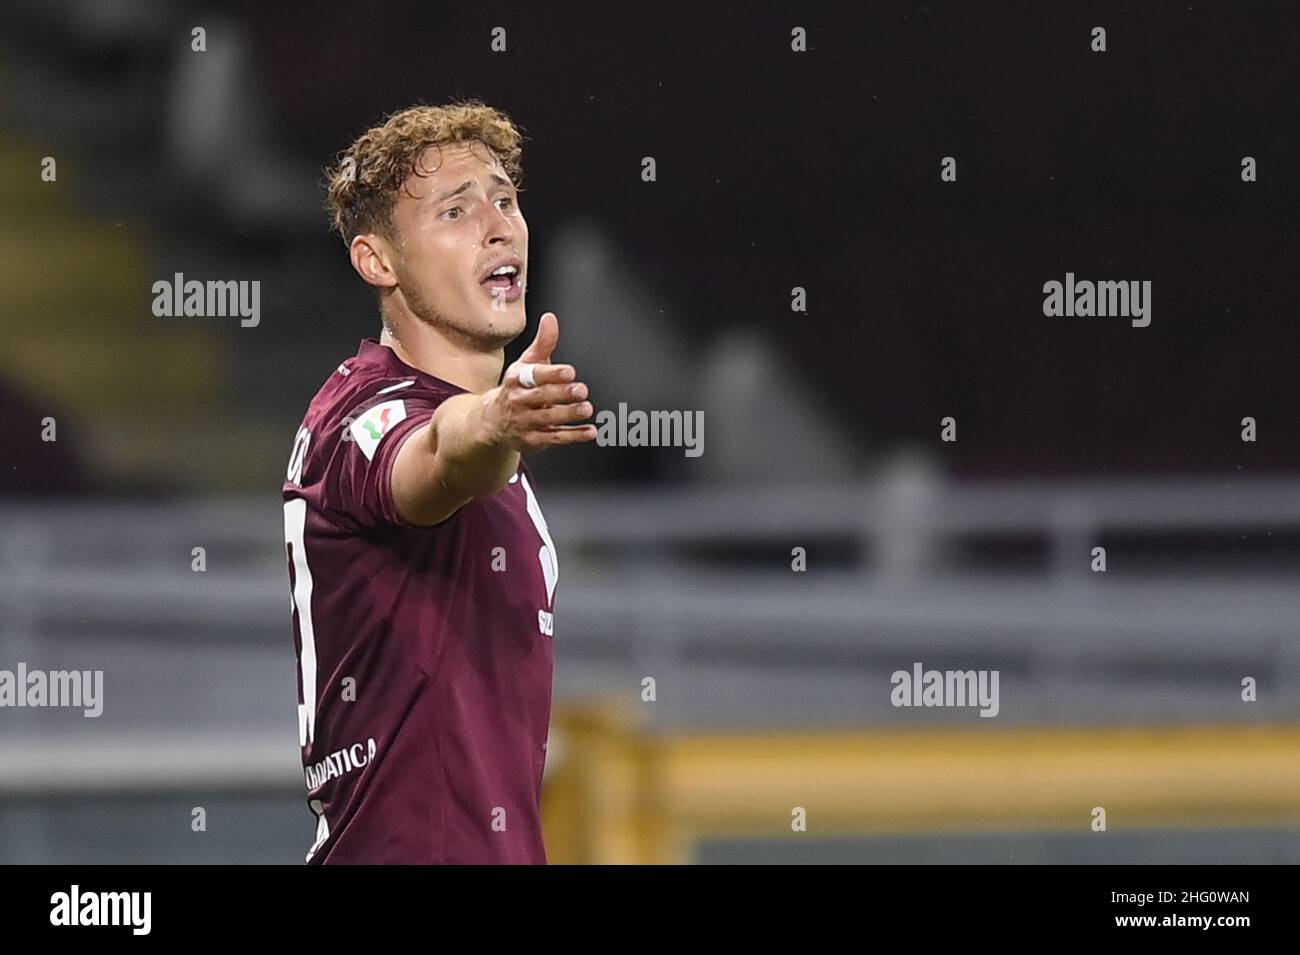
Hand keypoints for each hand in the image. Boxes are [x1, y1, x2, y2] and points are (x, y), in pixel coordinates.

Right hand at [482, 312, 597, 452]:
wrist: (492, 422)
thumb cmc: (517, 388)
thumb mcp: (526, 364)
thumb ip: (543, 343)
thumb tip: (551, 318)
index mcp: (517, 379)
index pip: (533, 375)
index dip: (552, 373)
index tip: (570, 371)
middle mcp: (519, 401)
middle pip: (541, 397)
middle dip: (562, 393)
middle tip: (582, 389)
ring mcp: (525, 422)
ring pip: (548, 419)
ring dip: (568, 414)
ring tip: (587, 408)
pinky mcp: (533, 440)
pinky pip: (555, 438)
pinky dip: (574, 436)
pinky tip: (590, 432)